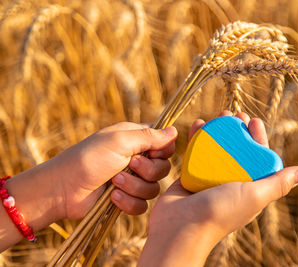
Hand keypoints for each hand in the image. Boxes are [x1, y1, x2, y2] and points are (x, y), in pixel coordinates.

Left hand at [53, 122, 177, 218]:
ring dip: (135, 186)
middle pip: (164, 167)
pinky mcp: (126, 199)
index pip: (165, 144)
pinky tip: (113, 197)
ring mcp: (132, 180)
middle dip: (148, 170)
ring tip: (114, 183)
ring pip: (154, 188)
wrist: (63, 189)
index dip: (163, 151)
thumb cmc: (89, 158)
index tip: (152, 152)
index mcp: (136, 140)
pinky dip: (129, 202)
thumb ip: (150, 136)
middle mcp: (137, 159)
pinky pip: (142, 205)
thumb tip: (175, 131)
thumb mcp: (120, 141)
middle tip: (129, 165)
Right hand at [138, 111, 297, 266]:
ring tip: (218, 115)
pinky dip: (198, 138)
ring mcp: (210, 179)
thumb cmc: (220, 213)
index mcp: (249, 189)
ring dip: (219, 130)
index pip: (258, 158)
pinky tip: (199, 124)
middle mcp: (231, 183)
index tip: (254, 121)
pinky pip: (196, 152)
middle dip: (238, 130)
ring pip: (217, 149)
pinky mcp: (191, 175)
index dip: (258, 139)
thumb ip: (277, 184)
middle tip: (235, 113)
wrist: (180, 226)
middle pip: (237, 150)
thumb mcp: (254, 196)